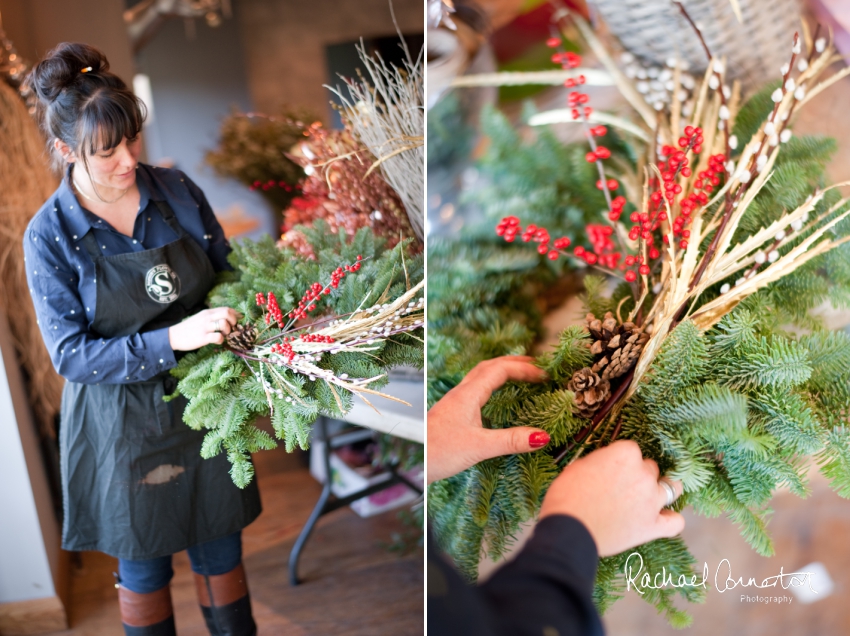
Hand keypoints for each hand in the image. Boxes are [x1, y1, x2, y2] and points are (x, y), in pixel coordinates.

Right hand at [168, 307, 241, 350]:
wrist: (174, 336)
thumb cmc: (190, 328)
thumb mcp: (201, 318)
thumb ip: (213, 317)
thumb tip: (228, 318)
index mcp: (208, 312)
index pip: (226, 308)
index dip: (235, 315)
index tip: (237, 321)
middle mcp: (207, 317)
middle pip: (227, 313)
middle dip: (234, 321)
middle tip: (231, 329)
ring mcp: (205, 327)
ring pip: (224, 324)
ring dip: (228, 331)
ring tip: (224, 335)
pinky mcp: (203, 337)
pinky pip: (217, 337)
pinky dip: (221, 340)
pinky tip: (218, 341)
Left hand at [427, 356, 549, 483]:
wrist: (413, 462)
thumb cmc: (439, 452)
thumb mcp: (480, 447)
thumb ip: (511, 441)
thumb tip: (543, 436)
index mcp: (468, 395)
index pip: (500, 369)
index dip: (524, 368)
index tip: (546, 374)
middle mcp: (461, 393)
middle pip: (490, 366)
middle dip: (515, 363)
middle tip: (538, 366)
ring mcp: (455, 401)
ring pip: (482, 376)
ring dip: (503, 371)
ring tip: (522, 376)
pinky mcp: (453, 412)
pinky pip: (477, 389)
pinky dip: (493, 385)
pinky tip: (498, 398)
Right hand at [539, 439, 684, 556]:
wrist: (569, 530)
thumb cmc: (567, 496)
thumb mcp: (579, 467)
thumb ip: (601, 462)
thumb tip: (606, 465)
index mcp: (625, 454)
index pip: (631, 450)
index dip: (620, 460)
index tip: (610, 468)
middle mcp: (644, 474)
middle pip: (651, 467)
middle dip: (638, 474)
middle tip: (621, 486)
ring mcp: (652, 500)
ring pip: (672, 488)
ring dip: (661, 490)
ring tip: (648, 497)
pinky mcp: (654, 526)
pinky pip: (676, 522)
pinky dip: (670, 520)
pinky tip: (660, 520)